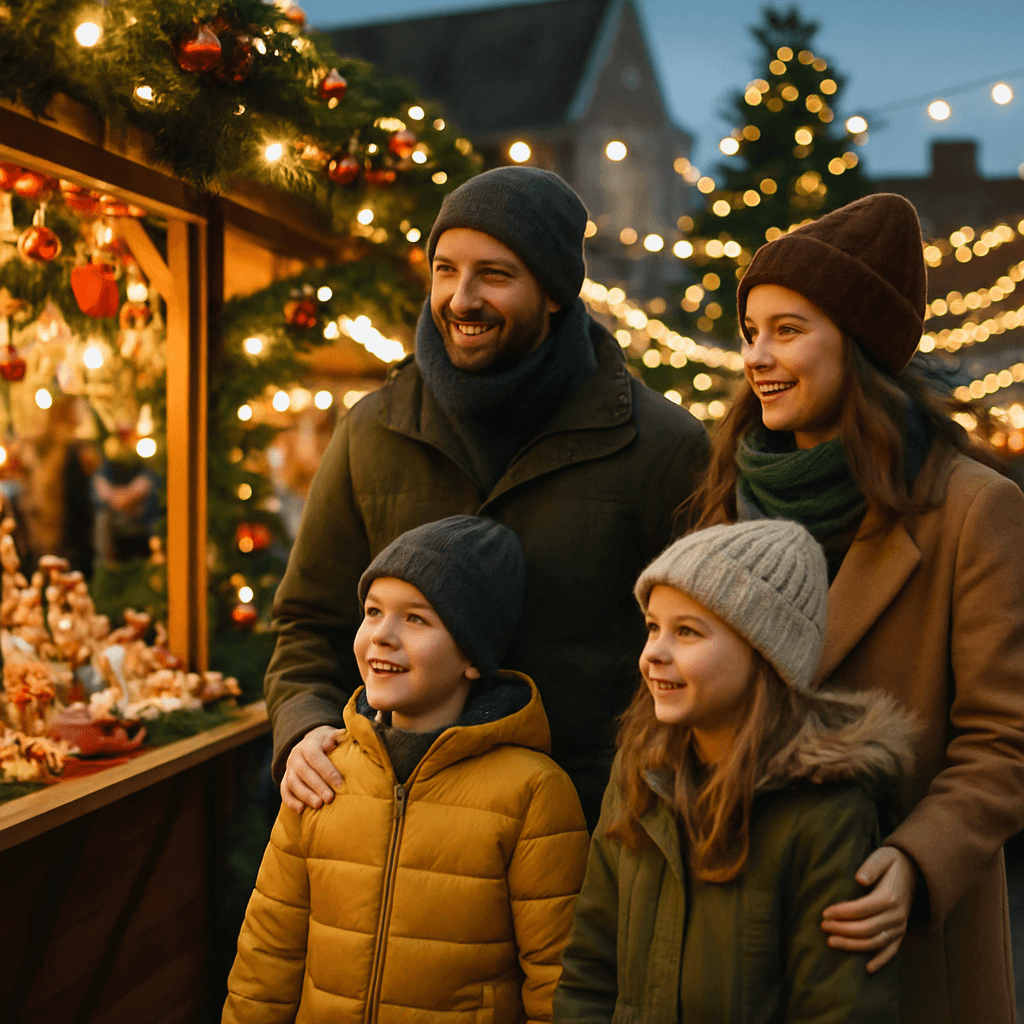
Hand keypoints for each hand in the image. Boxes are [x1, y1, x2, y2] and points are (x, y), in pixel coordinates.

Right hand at [280, 725, 344, 813]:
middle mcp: (296, 755)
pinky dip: (291, 802)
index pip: (315, 756)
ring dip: (305, 795)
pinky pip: (284, 791)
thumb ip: (338, 737)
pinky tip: (301, 810)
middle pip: (304, 771)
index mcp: (308, 744)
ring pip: (293, 783)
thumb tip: (342, 737)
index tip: (340, 784)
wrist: (312, 742)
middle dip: (317, 786)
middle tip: (330, 798)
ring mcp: (289, 768)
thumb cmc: (329, 742)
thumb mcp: (334, 736)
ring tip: (318, 805)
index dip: (327, 770)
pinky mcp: (285, 779)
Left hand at [821, 846, 916, 972]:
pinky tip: (866, 968)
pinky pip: (892, 951)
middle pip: (865, 929)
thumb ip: (871, 866)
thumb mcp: (882, 856)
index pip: (861, 909)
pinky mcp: (901, 933)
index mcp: (889, 897)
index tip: (824, 913)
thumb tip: (859, 878)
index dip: (842, 913)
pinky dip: (880, 961)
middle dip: (842, 930)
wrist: (916, 872)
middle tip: (823, 927)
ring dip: (852, 946)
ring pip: (875, 943)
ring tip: (831, 942)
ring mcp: (899, 926)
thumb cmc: (892, 862)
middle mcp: (896, 915)